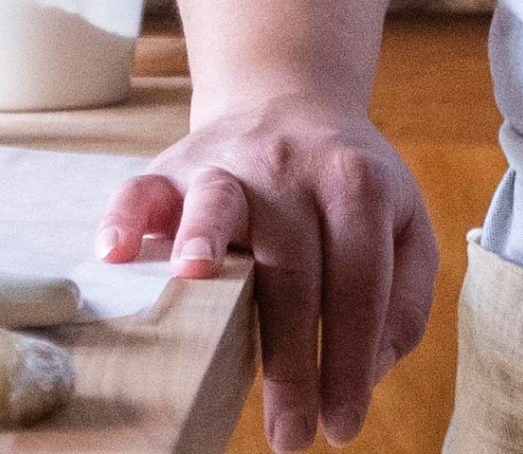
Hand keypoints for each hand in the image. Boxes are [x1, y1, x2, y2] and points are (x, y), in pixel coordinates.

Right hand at [101, 93, 438, 450]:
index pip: (360, 284)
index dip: (351, 360)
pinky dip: (125, 217)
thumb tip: (369, 369)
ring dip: (204, 238)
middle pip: (292, 268)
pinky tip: (116, 254)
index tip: (342, 427)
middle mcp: (293, 168)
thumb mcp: (404, 227)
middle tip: (290, 436)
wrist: (290, 102)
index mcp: (359, 186)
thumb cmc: (349, 190)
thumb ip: (406, 300)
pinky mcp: (174, 166)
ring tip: (195, 280)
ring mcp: (230, 163)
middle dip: (291, 360)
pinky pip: (143, 187)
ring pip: (219, 203)